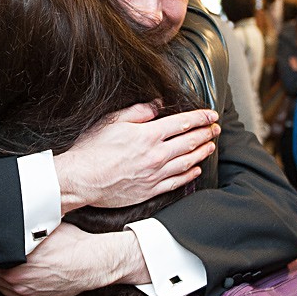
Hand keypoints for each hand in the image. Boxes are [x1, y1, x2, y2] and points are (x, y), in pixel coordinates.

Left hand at [0, 224, 146, 295]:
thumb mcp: (43, 228)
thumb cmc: (72, 245)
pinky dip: (7, 285)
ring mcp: (28, 291)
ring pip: (0, 286)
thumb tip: (7, 221)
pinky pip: (13, 294)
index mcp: (18, 263)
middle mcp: (20, 281)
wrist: (93, 263)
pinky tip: (8, 277)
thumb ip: (22, 229)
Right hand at [54, 103, 218, 211]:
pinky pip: (176, 182)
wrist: (81, 179)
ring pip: (187, 162)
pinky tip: (196, 169)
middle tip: (215, 128)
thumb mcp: (112, 121)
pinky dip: (189, 175)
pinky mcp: (149, 190)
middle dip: (206, 133)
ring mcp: (154, 174)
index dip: (199, 118)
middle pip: (189, 142)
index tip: (210, 115)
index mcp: (148, 135)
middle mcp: (155, 155)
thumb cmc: (91, 149)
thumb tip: (157, 105)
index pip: (182, 123)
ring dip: (202, 152)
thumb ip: (138, 112)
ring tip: (211, 146)